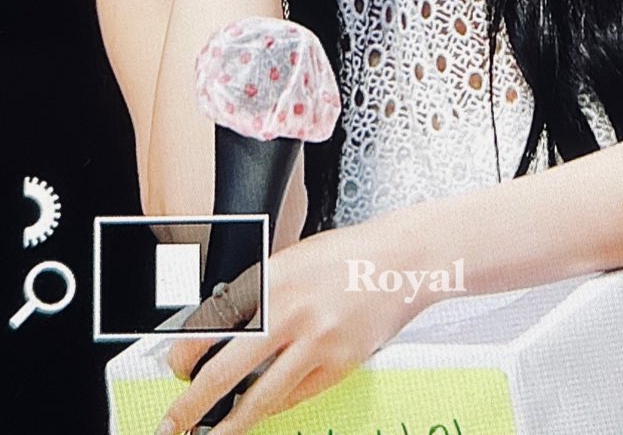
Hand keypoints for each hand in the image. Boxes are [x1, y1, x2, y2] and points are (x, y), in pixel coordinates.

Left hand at [157, 221, 418, 433]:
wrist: (400, 260)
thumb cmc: (345, 256)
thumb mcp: (289, 260)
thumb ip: (257, 293)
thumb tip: (220, 330)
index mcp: (270, 279)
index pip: (210, 325)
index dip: (184, 354)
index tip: (175, 368)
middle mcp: (288, 312)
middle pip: (223, 372)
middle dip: (189, 407)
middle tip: (171, 425)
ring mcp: (315, 343)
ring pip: (258, 399)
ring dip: (229, 424)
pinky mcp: (337, 366)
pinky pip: (294, 397)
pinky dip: (273, 407)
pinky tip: (260, 413)